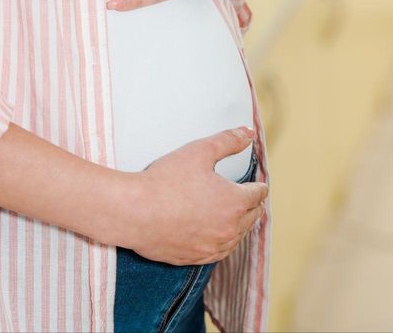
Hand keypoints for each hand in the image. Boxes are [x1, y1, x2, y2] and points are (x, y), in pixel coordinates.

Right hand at [120, 128, 266, 265]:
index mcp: (235, 202)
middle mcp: (229, 228)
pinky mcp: (196, 258)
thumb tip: (248, 133)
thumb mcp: (199, 151)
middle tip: (250, 198)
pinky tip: (218, 235)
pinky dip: (224, 242)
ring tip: (237, 215)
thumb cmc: (165, 181)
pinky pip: (220, 252)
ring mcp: (213, 247)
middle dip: (253, 205)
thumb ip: (228, 141)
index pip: (259, 194)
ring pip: (238, 237)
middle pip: (253, 216)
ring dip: (240, 225)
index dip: (258, 186)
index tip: (256, 184)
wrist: (133, 212)